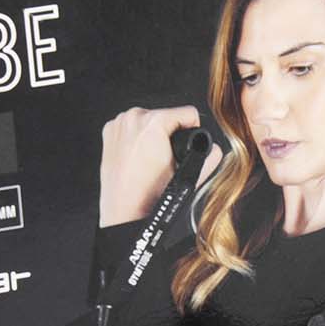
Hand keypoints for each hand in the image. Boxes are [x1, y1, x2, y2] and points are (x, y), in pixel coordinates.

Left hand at [99, 106, 204, 225]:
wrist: (125, 212)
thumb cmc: (150, 197)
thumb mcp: (188, 176)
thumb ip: (210, 157)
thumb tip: (214, 149)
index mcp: (152, 122)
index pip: (188, 113)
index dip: (193, 130)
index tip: (184, 147)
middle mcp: (132, 118)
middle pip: (167, 115)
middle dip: (170, 134)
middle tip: (166, 158)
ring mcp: (118, 123)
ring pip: (148, 120)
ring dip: (154, 135)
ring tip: (151, 159)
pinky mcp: (110, 131)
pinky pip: (132, 126)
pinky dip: (137, 138)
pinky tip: (137, 156)